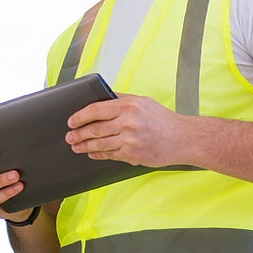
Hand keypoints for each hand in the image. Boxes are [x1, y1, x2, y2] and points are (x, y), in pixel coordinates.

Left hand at [66, 93, 197, 167]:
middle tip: (69, 136)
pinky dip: (98, 154)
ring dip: (84, 146)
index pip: (95, 110)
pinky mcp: (132, 155)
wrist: (183, 139)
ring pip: (99, 144)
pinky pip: (109, 155)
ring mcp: (129, 140)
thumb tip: (98, 97)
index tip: (71, 121)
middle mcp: (128, 122)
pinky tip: (92, 153)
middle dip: (78, 133)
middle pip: (94, 129)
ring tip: (76, 146)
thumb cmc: (162, 119)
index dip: (79, 116)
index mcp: (128, 106)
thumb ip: (119, 99)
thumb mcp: (141, 101)